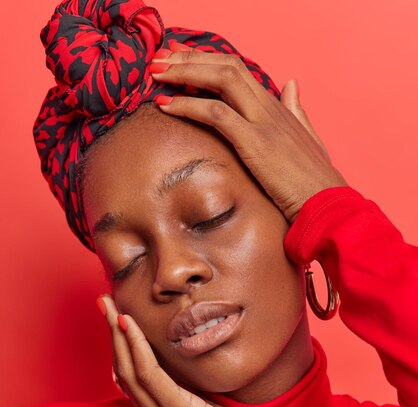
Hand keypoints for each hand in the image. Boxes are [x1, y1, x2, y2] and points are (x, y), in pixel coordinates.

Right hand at [98, 295, 275, 406]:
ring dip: (118, 334)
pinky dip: (137, 348)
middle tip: (104, 303)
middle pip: (121, 369)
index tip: (117, 319)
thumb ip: (186, 393)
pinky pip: (149, 375)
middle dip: (111, 333)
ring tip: (111, 307)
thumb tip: (185, 369)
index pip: (128, 377)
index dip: (119, 347)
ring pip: (128, 369)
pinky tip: (132, 328)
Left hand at [150, 42, 347, 223]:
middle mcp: (271, 106)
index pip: (238, 71)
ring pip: (221, 78)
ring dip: (184, 72)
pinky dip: (188, 105)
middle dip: (189, 58)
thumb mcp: (308, 140)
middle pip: (226, 65)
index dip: (207, 63)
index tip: (180, 64)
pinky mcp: (256, 142)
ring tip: (156, 74)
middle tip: (159, 61)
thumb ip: (297, 112)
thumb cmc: (316, 183)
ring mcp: (264, 121)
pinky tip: (167, 105)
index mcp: (279, 107)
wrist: (329, 205)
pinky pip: (216, 113)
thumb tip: (291, 85)